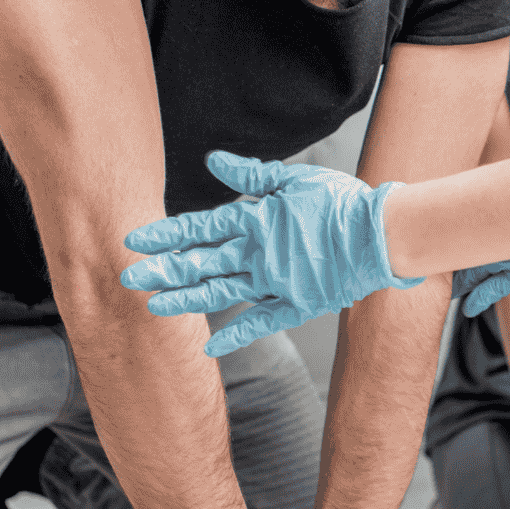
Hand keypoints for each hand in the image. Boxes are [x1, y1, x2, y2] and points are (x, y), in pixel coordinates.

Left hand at [120, 152, 421, 353]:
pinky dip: (236, 336)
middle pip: (201, 263)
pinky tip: (210, 349)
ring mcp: (276, 283)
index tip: (133, 242)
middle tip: (127, 279)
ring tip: (153, 308)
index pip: (199, 228)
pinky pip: (262, 322)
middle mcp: (258, 254)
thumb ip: (251, 173)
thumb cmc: (342, 202)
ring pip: (222, 293)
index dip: (164, 234)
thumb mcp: (294, 178)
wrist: (382, 235)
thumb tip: (212, 160)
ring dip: (186, 300)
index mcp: (255, 220)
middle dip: (162, 271)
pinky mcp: (298, 304)